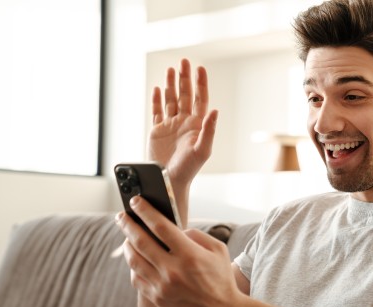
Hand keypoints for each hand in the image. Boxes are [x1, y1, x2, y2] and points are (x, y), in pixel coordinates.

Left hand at [117, 196, 242, 306]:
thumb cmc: (222, 280)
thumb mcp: (219, 251)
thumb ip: (197, 236)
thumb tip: (177, 230)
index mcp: (189, 255)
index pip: (160, 226)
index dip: (145, 211)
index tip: (136, 201)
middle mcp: (172, 270)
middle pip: (141, 241)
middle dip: (128, 224)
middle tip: (121, 216)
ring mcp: (162, 286)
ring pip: (134, 260)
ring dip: (126, 245)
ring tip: (126, 237)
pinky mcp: (157, 299)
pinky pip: (137, 278)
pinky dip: (133, 266)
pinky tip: (135, 259)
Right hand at [148, 58, 218, 223]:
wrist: (170, 180)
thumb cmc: (189, 168)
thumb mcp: (203, 149)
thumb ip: (209, 129)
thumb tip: (215, 110)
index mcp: (197, 125)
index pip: (200, 99)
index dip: (200, 83)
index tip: (199, 68)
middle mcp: (184, 122)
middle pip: (185, 95)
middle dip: (184, 78)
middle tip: (183, 61)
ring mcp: (171, 125)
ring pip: (171, 100)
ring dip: (171, 85)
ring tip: (170, 69)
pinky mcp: (157, 131)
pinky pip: (157, 111)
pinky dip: (157, 99)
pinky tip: (158, 88)